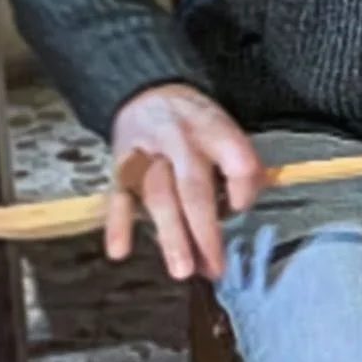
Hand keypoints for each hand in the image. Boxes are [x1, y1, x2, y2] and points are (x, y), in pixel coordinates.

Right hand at [105, 83, 262, 280]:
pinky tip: (120, 251)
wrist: (148, 91)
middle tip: (214, 267)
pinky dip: (118, 223)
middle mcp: (181, 141)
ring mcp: (148, 154)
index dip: (243, 188)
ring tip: (182, 270)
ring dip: (170, 234)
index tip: (240, 208)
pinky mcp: (121, 166)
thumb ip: (237, 164)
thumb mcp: (224, 127)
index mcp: (214, 129)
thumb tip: (242, 209)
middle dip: (204, 230)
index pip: (236, 160)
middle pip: (194, 187)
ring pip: (158, 195)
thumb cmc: (195, 121)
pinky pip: (118, 195)